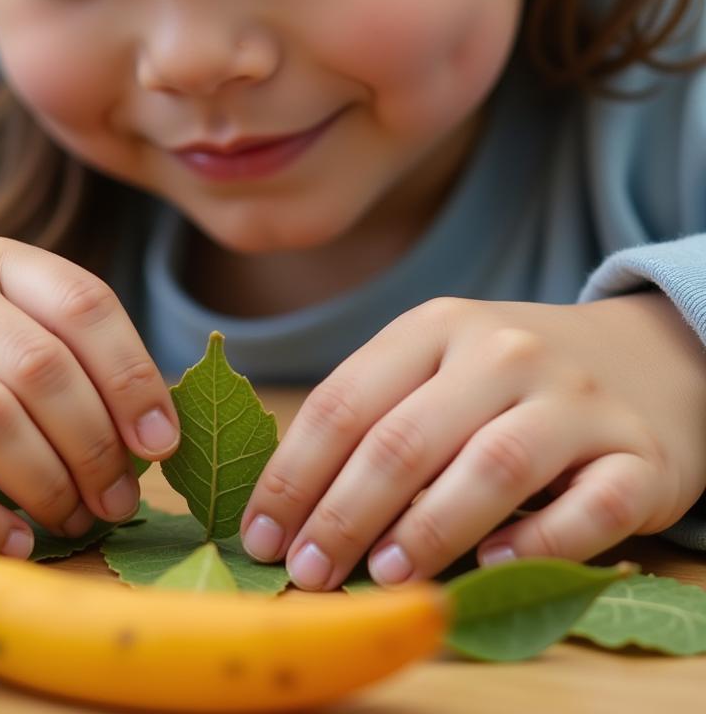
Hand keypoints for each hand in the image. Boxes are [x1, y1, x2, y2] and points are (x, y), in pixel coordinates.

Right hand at [0, 237, 179, 556]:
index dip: (134, 378)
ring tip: (73, 519)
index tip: (160, 444)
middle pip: (42, 368)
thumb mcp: (1, 307)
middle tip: (119, 499)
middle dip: (96, 446)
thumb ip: (69, 348)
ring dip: (47, 484)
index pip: (84, 305)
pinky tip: (12, 541)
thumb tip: (150, 434)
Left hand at [239, 293, 705, 589]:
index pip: (344, 402)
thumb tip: (288, 508)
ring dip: (427, 532)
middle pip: (404, 440)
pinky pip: (590, 508)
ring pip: (491, 468)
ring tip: (383, 578)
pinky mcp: (639, 453)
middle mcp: (502, 351)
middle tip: (307, 574)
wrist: (643, 355)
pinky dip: (538, 544)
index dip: (293, 475)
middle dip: (342, 515)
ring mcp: (575, 398)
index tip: (260, 537)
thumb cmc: (505, 380)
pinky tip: (490, 567)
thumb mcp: (434, 367)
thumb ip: (373, 417)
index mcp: (435, 326)